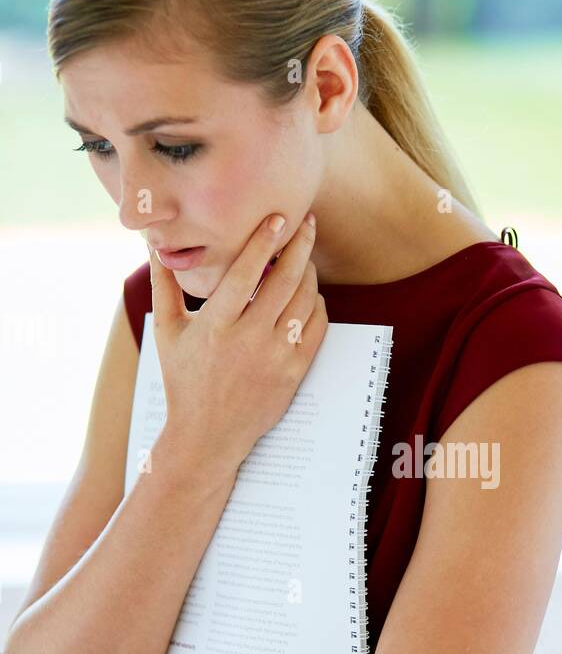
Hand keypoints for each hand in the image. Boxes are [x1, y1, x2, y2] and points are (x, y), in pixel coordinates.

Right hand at [148, 212, 328, 474]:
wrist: (207, 435)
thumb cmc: (184, 380)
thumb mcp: (167, 333)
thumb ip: (164, 287)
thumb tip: (153, 246)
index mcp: (215, 325)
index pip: (246, 271)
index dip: (264, 240)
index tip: (278, 217)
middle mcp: (248, 340)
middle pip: (285, 280)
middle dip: (300, 246)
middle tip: (307, 223)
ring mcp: (275, 358)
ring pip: (305, 301)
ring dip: (309, 273)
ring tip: (306, 257)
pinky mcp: (293, 373)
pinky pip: (315, 328)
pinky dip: (316, 306)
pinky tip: (310, 294)